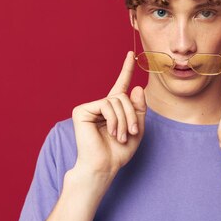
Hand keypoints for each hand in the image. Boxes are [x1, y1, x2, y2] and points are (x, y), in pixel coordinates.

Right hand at [71, 51, 146, 178]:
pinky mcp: (81, 110)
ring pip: (116, 100)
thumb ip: (139, 109)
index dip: (126, 69)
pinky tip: (112, 131)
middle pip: (123, 96)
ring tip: (121, 135)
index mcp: (113, 109)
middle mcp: (101, 106)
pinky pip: (106, 105)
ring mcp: (90, 107)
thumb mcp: (136, 128)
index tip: (131, 54)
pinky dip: (114, 119)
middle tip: (132, 132)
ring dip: (124, 120)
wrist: (103, 166)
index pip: (121, 85)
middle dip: (131, 114)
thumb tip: (137, 87)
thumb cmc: (118, 152)